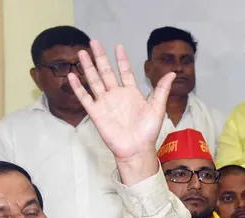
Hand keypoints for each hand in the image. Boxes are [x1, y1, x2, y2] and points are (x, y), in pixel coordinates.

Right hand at [68, 40, 175, 183]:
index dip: (121, 59)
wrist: (137, 149)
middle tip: (94, 42)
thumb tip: (172, 73)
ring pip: (94, 81)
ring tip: (82, 52)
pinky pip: (85, 98)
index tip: (118, 46)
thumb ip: (161, 89)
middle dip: (100, 57)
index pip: (125, 72)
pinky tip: (73, 75)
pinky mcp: (96, 113)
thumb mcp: (157, 108)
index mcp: (131, 93)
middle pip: (106, 72)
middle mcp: (117, 95)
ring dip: (88, 67)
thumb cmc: (148, 131)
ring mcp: (105, 103)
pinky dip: (78, 87)